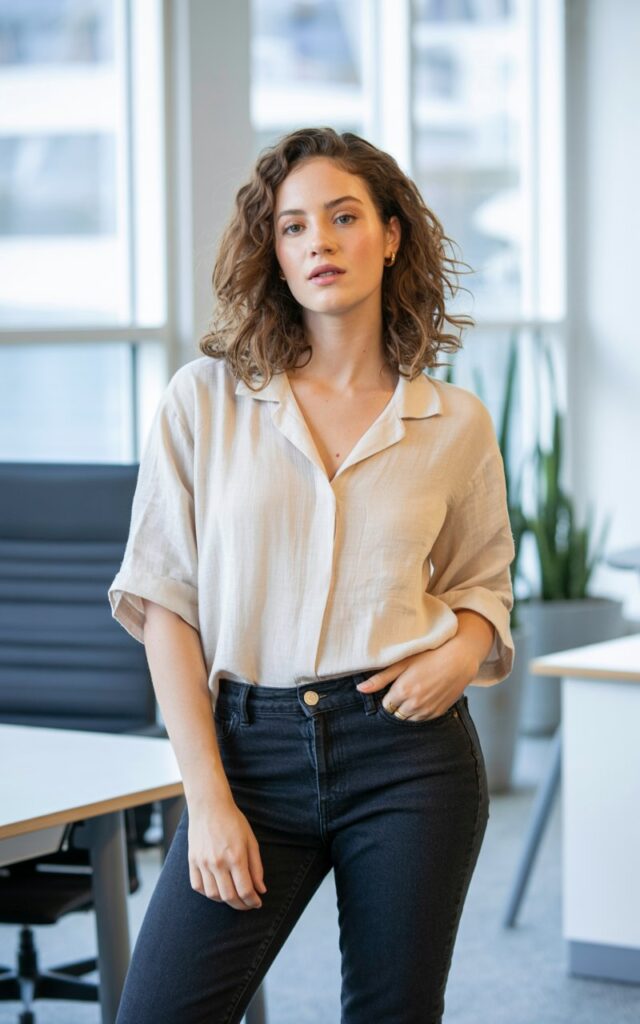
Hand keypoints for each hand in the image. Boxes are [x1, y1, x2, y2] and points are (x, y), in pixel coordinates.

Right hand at [187, 794, 267, 910]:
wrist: (209, 806)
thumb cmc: (233, 822)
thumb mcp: (251, 841)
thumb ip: (257, 867)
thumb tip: (261, 890)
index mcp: (236, 857)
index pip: (245, 890)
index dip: (253, 901)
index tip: (257, 903)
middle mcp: (218, 862)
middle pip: (229, 897)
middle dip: (241, 905)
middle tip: (247, 904)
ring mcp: (203, 863)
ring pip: (213, 895)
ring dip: (225, 901)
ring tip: (233, 896)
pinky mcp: (192, 861)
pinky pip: (198, 886)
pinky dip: (208, 893)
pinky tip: (217, 889)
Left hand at [356, 637, 478, 720]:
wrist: (459, 659)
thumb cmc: (429, 655)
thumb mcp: (402, 662)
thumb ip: (380, 678)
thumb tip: (360, 689)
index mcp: (402, 691)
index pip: (385, 705)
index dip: (387, 697)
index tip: (393, 688)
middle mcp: (413, 704)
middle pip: (395, 714)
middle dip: (396, 705)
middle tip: (404, 690)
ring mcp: (427, 710)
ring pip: (408, 719)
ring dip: (407, 710)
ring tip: (414, 693)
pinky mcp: (438, 713)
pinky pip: (422, 720)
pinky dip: (419, 713)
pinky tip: (424, 698)